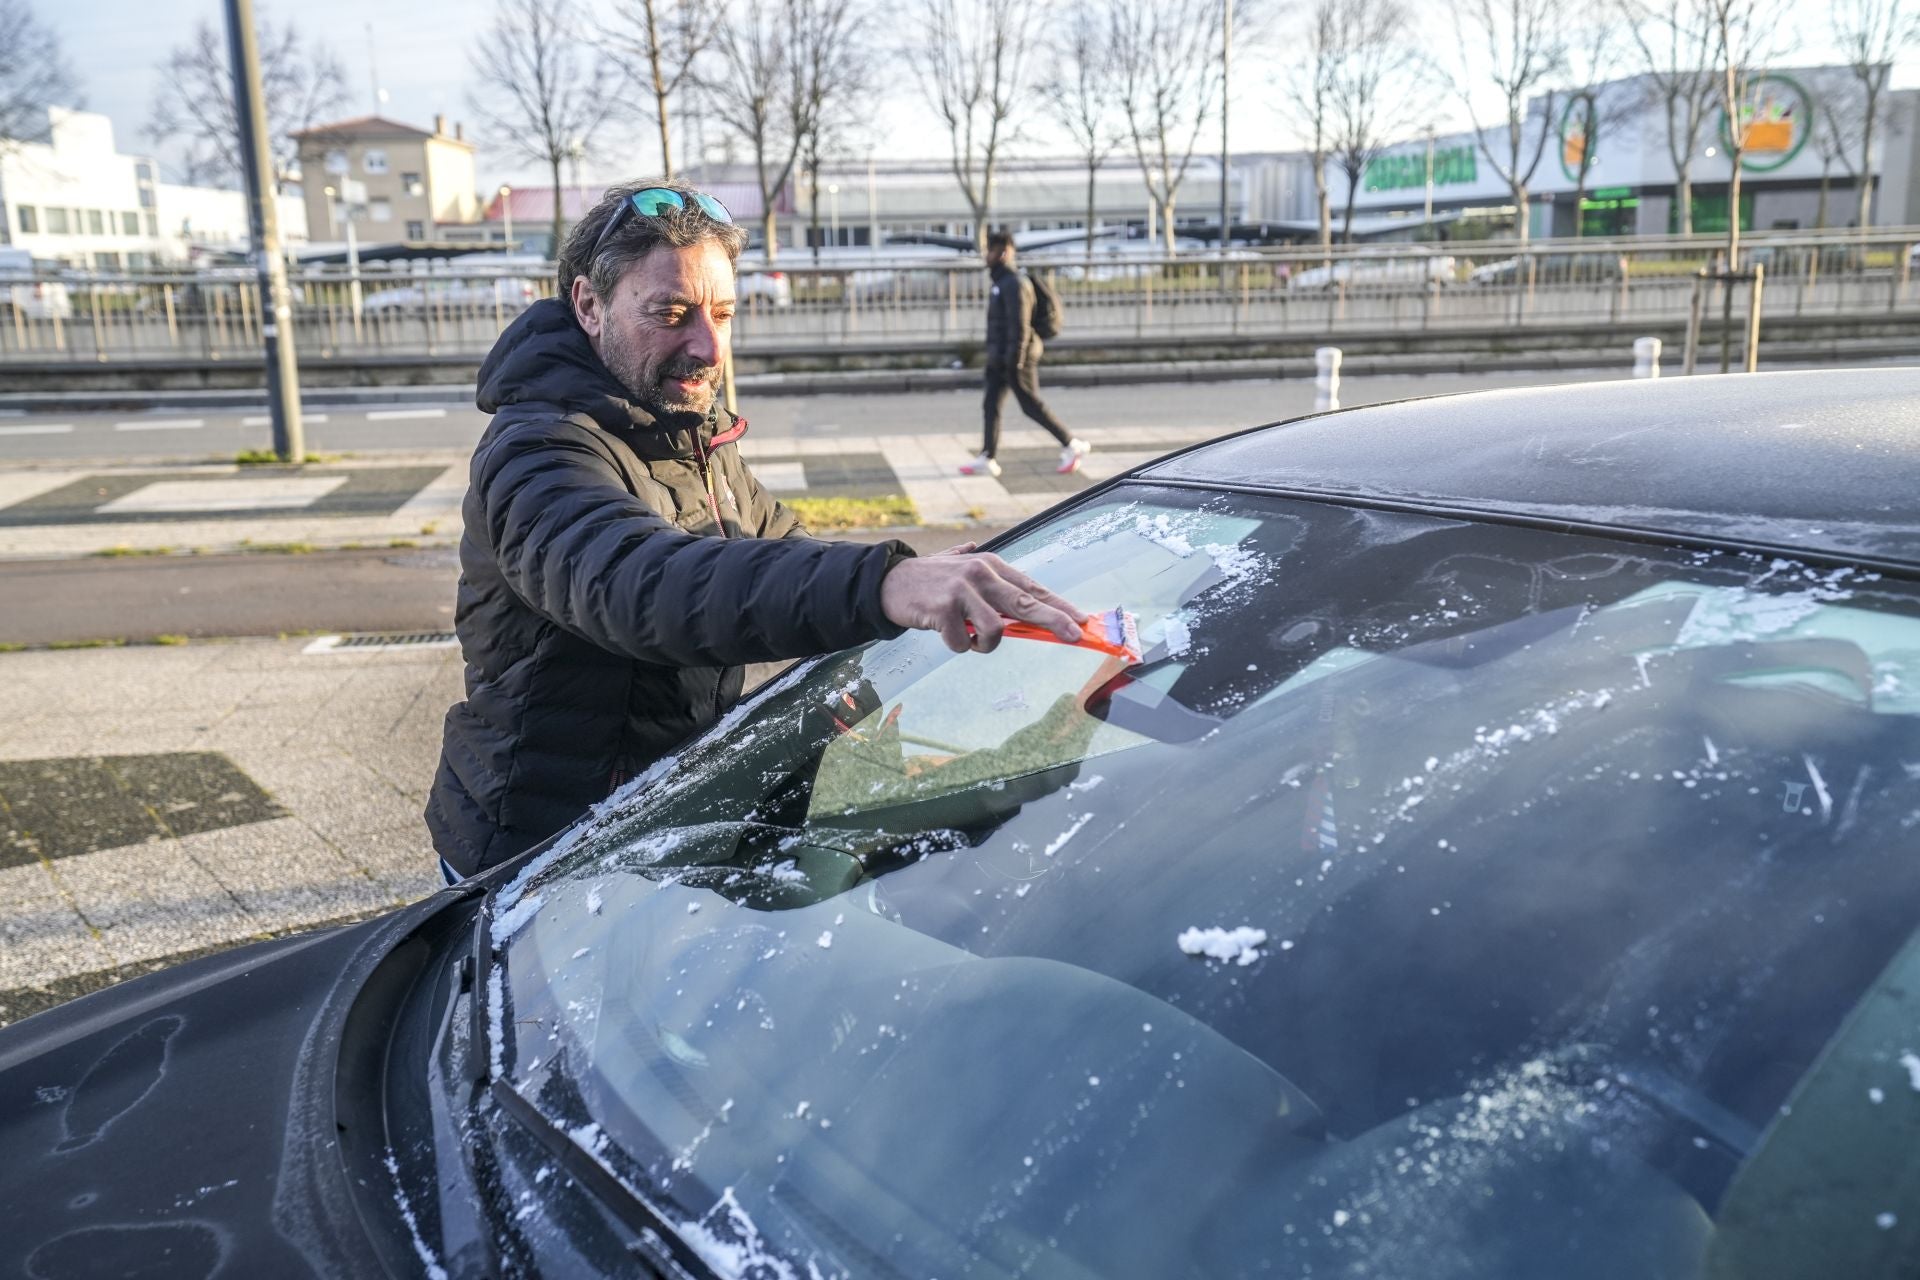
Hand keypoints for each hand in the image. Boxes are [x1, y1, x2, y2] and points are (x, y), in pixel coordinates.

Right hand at [881, 552, 1087, 653]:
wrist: (887, 582)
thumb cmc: (930, 580)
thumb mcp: (964, 572)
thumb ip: (991, 580)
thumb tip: (1022, 590)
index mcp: (991, 565)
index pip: (1033, 588)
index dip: (1060, 606)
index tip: (1081, 620)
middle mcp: (981, 573)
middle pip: (1027, 603)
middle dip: (1055, 622)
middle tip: (1075, 635)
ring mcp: (962, 590)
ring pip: (995, 631)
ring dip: (984, 644)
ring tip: (969, 638)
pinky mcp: (944, 609)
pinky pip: (964, 643)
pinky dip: (958, 646)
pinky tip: (943, 633)